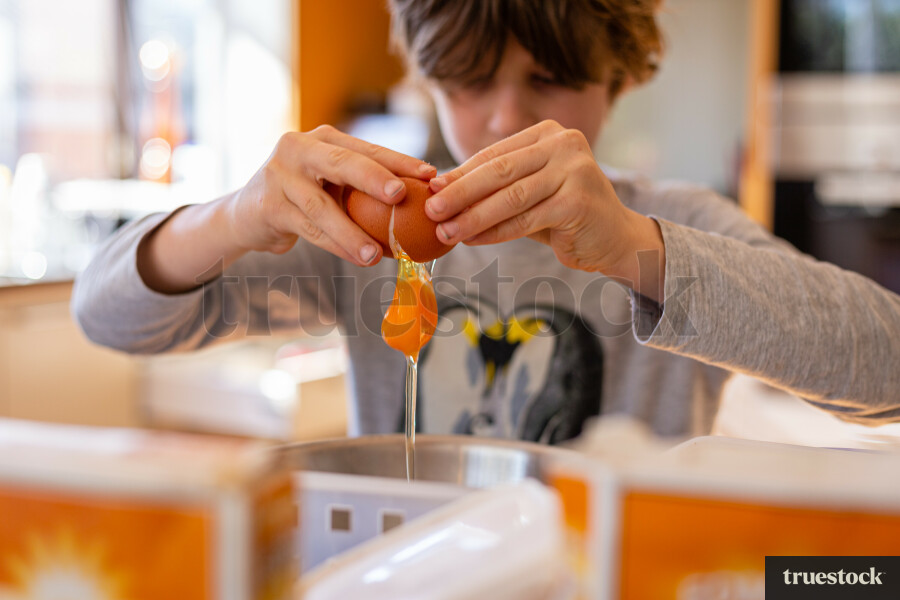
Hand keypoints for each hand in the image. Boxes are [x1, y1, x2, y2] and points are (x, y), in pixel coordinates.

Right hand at [228, 125, 434, 265]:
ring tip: (379, 253)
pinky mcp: (270, 207)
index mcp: (323, 138)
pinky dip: (337, 246)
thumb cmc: (304, 196)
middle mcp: (299, 149)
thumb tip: (422, 200)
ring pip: (324, 208)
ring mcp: (280, 177)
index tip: (430, 175)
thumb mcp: (331, 181)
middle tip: (401, 195)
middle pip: (341, 163)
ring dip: (353, 233)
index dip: (400, 161)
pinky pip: (310, 230)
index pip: (367, 148)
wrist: (249, 213)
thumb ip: (363, 185)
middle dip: (374, 178)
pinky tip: (360, 259)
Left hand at [424, 120, 664, 299]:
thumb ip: (496, 187)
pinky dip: (495, 232)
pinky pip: (525, 220)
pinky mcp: (578, 201)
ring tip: (446, 232)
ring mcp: (575, 170)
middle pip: (499, 172)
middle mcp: (564, 144)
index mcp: (549, 133)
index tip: (430, 190)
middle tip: (431, 211)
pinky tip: (472, 240)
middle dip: (460, 193)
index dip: (459, 173)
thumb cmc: (565, 214)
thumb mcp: (529, 192)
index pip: (494, 154)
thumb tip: (441, 189)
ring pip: (510, 197)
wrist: (615, 239)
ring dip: (473, 217)